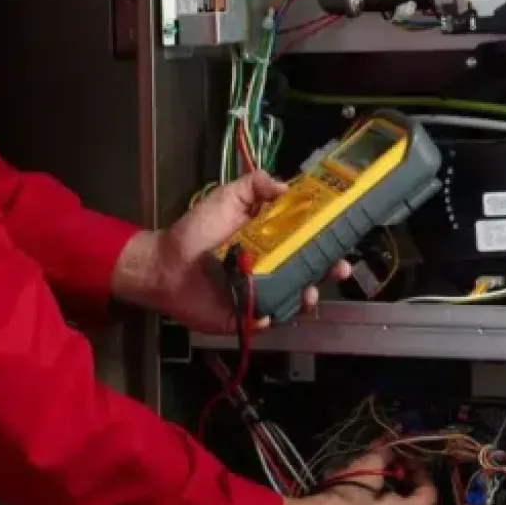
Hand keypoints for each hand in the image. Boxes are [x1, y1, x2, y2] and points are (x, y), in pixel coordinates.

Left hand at [112, 171, 349, 333]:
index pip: (306, 242)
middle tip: (338, 268)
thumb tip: (287, 184)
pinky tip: (271, 313)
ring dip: (306, 297)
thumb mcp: (226, 198)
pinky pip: (265, 320)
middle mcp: (270, 268)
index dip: (326, 241)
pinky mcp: (244, 316)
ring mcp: (259, 294)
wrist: (165, 264)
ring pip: (293, 299)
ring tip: (308, 292)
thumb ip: (254, 186)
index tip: (340, 237)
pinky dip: (271, 318)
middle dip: (327, 272)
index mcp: (271, 241)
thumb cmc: (195, 231)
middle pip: (309, 272)